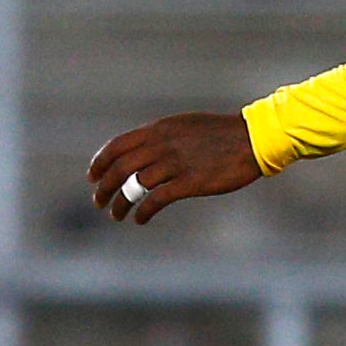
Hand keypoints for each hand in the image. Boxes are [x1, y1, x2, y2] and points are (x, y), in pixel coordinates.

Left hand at [87, 112, 263, 223]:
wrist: (253, 139)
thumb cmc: (221, 133)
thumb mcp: (184, 126)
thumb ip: (161, 137)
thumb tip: (140, 152)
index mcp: (159, 129)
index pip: (117, 146)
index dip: (100, 163)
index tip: (92, 177)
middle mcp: (162, 144)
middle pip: (120, 168)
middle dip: (104, 187)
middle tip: (99, 202)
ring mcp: (175, 163)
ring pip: (134, 186)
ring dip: (120, 204)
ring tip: (117, 214)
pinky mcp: (190, 182)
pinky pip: (156, 200)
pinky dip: (143, 212)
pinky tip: (140, 219)